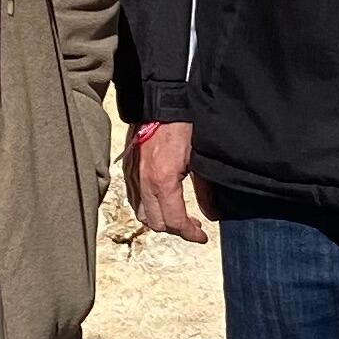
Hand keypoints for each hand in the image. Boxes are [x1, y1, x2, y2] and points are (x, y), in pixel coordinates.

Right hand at [126, 120, 208, 242]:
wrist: (160, 102)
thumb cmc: (182, 125)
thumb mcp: (200, 159)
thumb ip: (205, 190)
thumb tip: (211, 214)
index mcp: (162, 181)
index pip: (174, 221)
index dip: (190, 233)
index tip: (202, 236)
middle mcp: (143, 183)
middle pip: (156, 223)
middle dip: (176, 229)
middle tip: (193, 225)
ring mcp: (132, 177)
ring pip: (141, 214)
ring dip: (159, 220)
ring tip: (177, 214)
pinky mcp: (127, 170)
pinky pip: (134, 199)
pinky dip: (147, 207)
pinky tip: (161, 202)